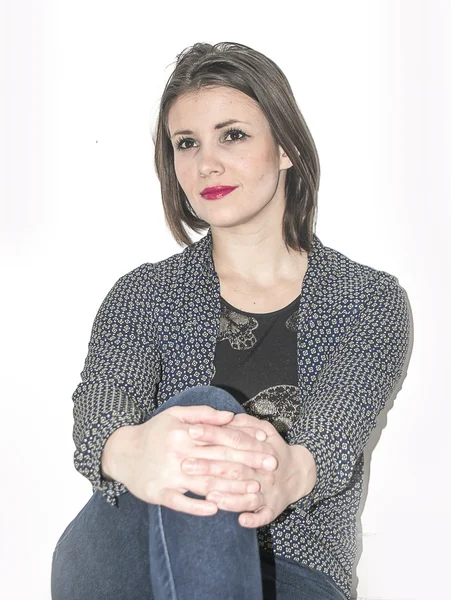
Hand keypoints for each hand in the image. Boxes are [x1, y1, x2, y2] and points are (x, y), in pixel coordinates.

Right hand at [105, 404, 274, 516]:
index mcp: (185, 433)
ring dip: (232, 487)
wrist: (122, 452)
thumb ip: (203, 414)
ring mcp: (169, 474)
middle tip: (271, 468)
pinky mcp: (159, 493)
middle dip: (248, 464)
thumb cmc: (154, 432)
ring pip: (205, 483)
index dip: (246, 442)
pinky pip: (180, 502)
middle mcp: (179, 453)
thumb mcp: (175, 414)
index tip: (266, 445)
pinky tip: (216, 509)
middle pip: (219, 460)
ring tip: (254, 490)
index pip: (221, 438)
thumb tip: (229, 416)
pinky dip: (198, 506)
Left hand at [184, 413, 316, 527]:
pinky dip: (254, 518)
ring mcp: (269, 490)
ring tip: (208, 496)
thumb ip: (245, 423)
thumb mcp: (264, 429)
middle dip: (210, 467)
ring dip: (230, 497)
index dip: (213, 433)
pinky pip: (264, 516)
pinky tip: (241, 520)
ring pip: (249, 494)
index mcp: (260, 447)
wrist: (298, 472)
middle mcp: (263, 469)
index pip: (234, 438)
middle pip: (235, 468)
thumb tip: (224, 416)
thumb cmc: (273, 448)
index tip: (191, 430)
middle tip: (185, 465)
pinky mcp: (273, 508)